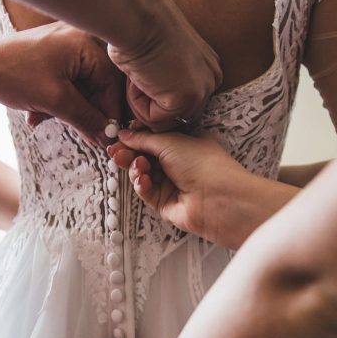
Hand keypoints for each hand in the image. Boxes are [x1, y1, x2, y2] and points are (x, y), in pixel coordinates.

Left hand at [0, 22, 124, 142]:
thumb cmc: (12, 75)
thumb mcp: (54, 101)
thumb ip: (86, 119)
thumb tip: (108, 136)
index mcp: (86, 43)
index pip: (112, 82)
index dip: (109, 112)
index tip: (105, 136)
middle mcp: (80, 39)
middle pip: (98, 86)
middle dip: (82, 111)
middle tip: (76, 133)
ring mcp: (67, 45)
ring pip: (82, 88)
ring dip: (66, 109)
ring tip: (42, 117)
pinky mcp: (54, 54)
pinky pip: (68, 82)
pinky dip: (56, 101)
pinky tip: (38, 112)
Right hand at [107, 129, 285, 249]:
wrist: (219, 198)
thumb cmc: (205, 165)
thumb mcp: (170, 141)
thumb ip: (143, 139)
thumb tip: (125, 134)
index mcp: (185, 144)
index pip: (154, 139)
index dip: (136, 138)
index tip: (120, 137)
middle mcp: (179, 164)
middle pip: (145, 156)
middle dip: (130, 153)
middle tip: (117, 152)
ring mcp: (173, 184)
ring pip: (143, 174)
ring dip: (136, 169)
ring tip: (138, 165)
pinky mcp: (166, 203)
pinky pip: (146, 192)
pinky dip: (142, 185)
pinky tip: (144, 180)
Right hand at [108, 3, 221, 131]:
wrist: (137, 16)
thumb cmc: (141, 27)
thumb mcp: (163, 57)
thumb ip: (165, 81)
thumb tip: (151, 114)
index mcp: (208, 67)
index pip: (184, 104)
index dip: (157, 98)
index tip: (144, 76)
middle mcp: (211, 79)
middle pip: (177, 116)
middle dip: (152, 102)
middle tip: (140, 74)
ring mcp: (201, 90)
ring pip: (164, 120)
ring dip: (143, 102)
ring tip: (140, 72)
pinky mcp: (186, 99)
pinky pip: (154, 120)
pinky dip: (138, 102)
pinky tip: (140, 76)